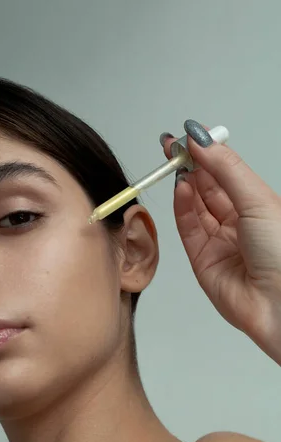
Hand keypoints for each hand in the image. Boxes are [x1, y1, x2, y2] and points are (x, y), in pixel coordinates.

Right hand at [160, 120, 280, 364]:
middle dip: (190, 165)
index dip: (207, 153)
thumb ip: (225, 168)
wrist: (277, 302)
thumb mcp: (257, 199)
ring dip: (184, 183)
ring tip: (175, 164)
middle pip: (207, 187)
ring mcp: (218, 241)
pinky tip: (180, 188)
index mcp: (257, 206)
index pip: (226, 173)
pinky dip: (181, 207)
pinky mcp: (201, 260)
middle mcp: (238, 223)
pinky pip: (187, 228)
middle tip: (173, 146)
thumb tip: (200, 140)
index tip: (188, 135)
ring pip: (194, 206)